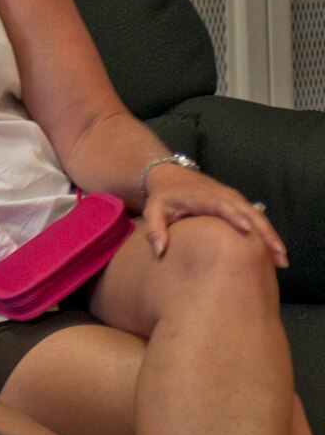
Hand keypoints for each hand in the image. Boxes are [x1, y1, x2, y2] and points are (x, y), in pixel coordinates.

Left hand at [140, 162, 285, 266]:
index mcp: (202, 196)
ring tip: (281, 258)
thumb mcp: (152, 211)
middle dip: (263, 233)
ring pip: (257, 215)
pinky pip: (256, 216)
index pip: (221, 205)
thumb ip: (154, 230)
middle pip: (247, 212)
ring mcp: (232, 197)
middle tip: (276, 255)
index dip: (234, 216)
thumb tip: (159, 251)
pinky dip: (267, 232)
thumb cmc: (162, 197)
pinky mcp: (237, 202)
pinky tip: (275, 251)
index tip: (247, 231)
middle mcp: (222, 195)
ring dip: (270, 235)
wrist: (170, 176)